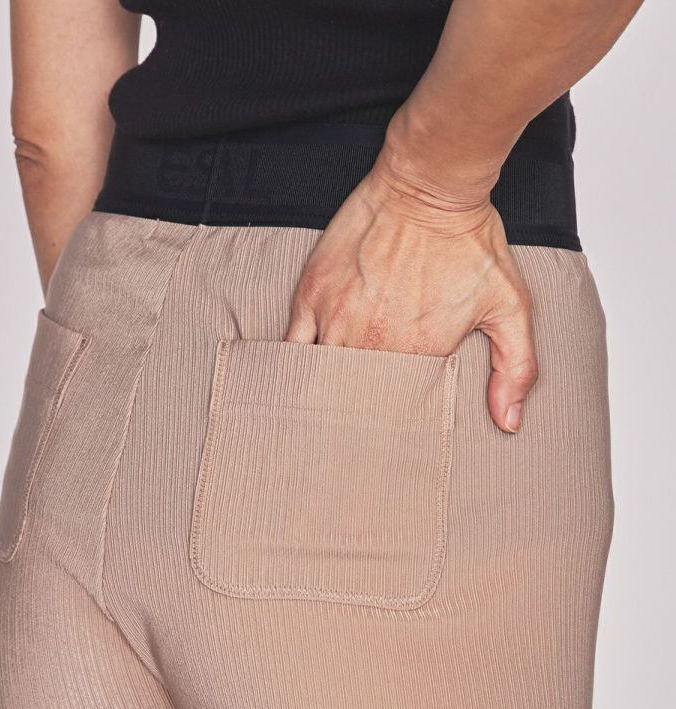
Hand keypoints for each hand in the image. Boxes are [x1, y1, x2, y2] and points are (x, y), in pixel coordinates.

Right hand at [284, 154, 537, 432]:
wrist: (429, 186)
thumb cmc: (468, 240)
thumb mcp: (511, 306)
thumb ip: (516, 368)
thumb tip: (508, 422)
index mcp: (417, 355)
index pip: (397, 404)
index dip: (397, 409)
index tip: (397, 413)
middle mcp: (372, 343)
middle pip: (356, 394)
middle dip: (360, 404)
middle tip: (364, 407)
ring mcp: (337, 319)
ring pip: (322, 374)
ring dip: (329, 386)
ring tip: (335, 396)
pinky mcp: (313, 294)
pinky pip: (292, 345)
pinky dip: (296, 362)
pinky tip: (303, 371)